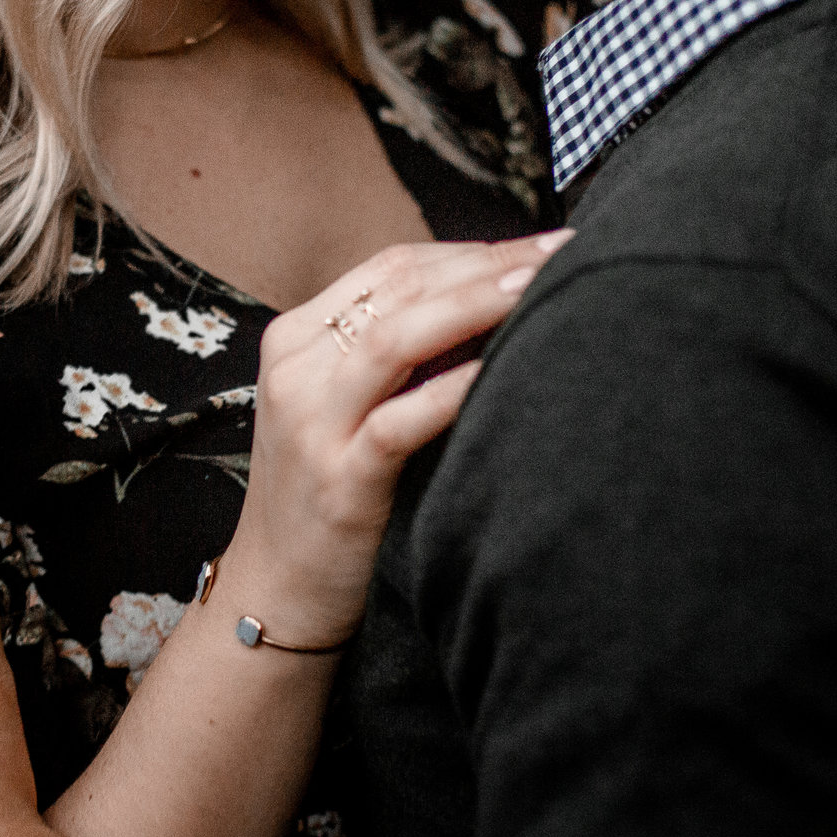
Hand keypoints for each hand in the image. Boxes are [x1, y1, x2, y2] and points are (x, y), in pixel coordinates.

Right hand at [217, 233, 571, 646]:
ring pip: (394, 338)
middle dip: (488, 264)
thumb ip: (393, 353)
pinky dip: (455, 388)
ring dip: (476, 305)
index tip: (538, 246)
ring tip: (540, 288)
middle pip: (400, 289)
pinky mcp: (338, 480)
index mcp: (295, 339)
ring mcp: (311, 424)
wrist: (274, 590)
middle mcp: (296, 369)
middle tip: (562, 251)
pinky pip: (401, 420)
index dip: (471, 249)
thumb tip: (494, 300)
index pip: (391, 267)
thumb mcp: (339, 406)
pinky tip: (503, 369)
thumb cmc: (325, 493)